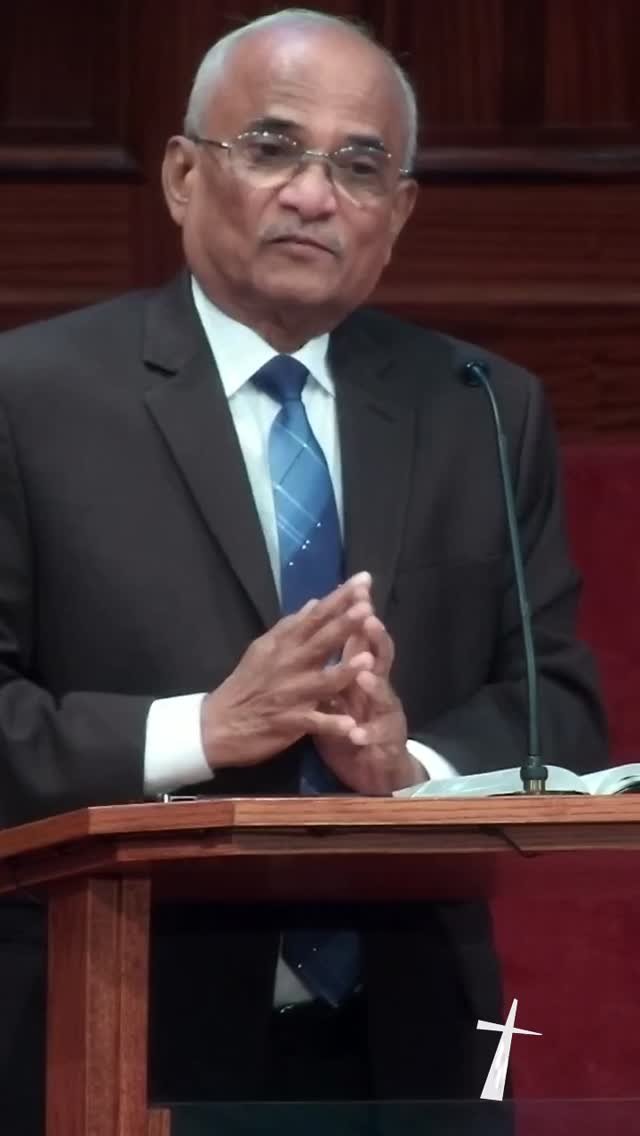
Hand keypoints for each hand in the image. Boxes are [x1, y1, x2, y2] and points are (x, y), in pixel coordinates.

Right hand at [200, 574, 374, 770]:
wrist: (217, 724)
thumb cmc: (246, 683)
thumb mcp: (263, 649)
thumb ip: (290, 627)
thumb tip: (314, 602)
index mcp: (284, 644)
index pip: (315, 615)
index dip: (339, 598)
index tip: (363, 580)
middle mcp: (288, 664)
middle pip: (321, 641)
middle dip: (344, 624)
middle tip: (367, 606)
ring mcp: (290, 694)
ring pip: (322, 681)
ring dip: (345, 671)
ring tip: (368, 660)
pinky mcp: (288, 722)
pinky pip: (313, 722)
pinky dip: (331, 724)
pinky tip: (351, 725)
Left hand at [314, 614, 424, 793]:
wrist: (377, 771)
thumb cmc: (355, 726)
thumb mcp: (343, 694)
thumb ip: (336, 664)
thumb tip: (324, 629)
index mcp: (366, 676)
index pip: (365, 640)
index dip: (361, 616)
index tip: (357, 591)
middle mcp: (380, 692)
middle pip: (381, 660)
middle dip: (375, 640)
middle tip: (369, 620)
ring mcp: (386, 717)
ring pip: (384, 697)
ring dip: (374, 686)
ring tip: (363, 675)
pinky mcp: (386, 745)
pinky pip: (377, 739)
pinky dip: (365, 734)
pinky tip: (356, 733)